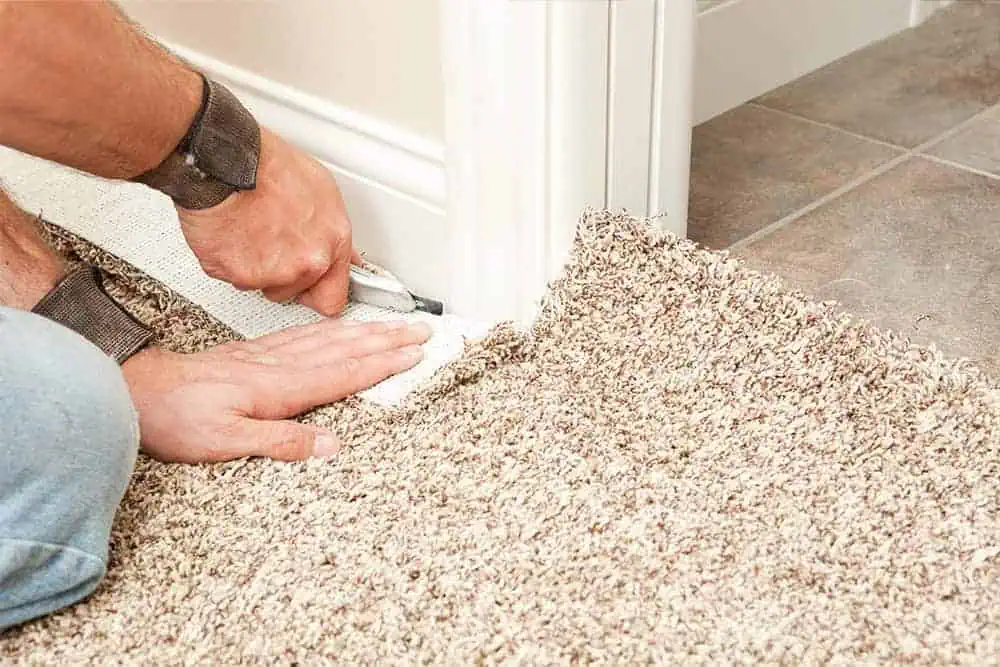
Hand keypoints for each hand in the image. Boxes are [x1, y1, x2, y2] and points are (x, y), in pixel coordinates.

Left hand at [121, 318, 430, 462]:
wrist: (138, 391)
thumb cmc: (176, 419)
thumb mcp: (226, 443)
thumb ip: (281, 442)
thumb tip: (329, 445)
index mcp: (277, 387)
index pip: (343, 372)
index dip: (381, 364)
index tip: (412, 354)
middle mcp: (277, 366)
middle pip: (344, 348)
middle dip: (386, 338)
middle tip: (419, 329)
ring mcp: (266, 356)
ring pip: (327, 337)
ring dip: (366, 330)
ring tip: (393, 325)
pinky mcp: (254, 354)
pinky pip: (303, 335)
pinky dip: (330, 329)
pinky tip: (339, 328)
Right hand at [176, 128, 361, 315]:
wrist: (226, 162)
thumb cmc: (268, 167)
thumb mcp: (322, 190)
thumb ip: (332, 232)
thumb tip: (342, 252)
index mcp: (332, 243)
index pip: (334, 298)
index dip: (320, 293)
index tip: (313, 289)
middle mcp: (306, 263)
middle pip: (295, 292)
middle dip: (284, 275)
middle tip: (271, 243)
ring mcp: (272, 273)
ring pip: (262, 286)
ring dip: (255, 268)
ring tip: (250, 231)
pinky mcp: (238, 275)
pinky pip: (233, 277)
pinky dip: (230, 261)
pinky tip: (233, 233)